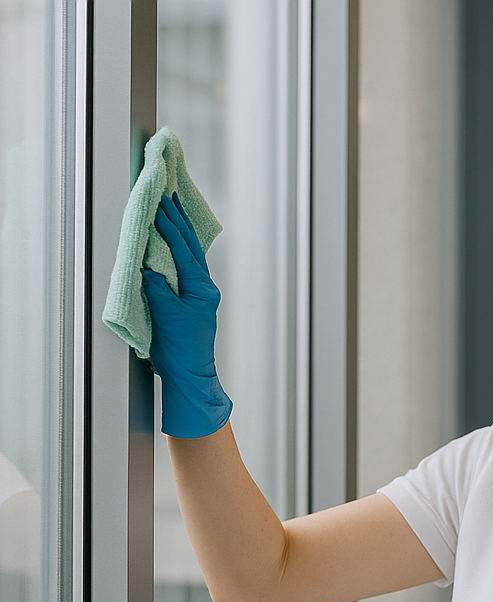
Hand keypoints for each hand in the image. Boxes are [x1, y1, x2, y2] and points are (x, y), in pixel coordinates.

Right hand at [142, 193, 231, 437]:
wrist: (189, 375)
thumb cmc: (181, 351)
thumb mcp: (166, 316)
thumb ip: (158, 288)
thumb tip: (150, 266)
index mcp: (202, 290)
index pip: (184, 251)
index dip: (170, 227)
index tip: (160, 204)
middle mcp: (204, 289)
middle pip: (191, 248)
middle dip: (179, 222)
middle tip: (169, 196)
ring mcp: (199, 295)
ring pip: (189, 256)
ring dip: (180, 233)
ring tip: (172, 211)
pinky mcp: (190, 302)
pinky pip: (184, 268)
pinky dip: (177, 251)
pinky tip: (172, 243)